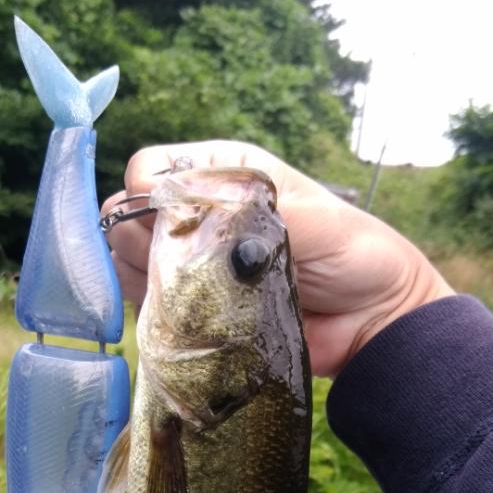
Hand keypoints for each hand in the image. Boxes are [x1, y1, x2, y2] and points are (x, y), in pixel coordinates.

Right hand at [100, 140, 452, 376]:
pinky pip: (140, 305)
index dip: (147, 190)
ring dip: (147, 277)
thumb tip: (181, 194)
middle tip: (195, 264)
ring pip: (123, 261)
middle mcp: (195, 214)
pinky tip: (188, 318)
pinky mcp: (186, 310)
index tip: (171, 218)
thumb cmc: (353, 255)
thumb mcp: (313, 217)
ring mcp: (186, 264)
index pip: (150, 168)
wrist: (370, 323)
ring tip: (200, 294)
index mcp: (222, 174)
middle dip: (145, 239)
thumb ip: (250, 204)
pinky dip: (151, 310)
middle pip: (125, 216)